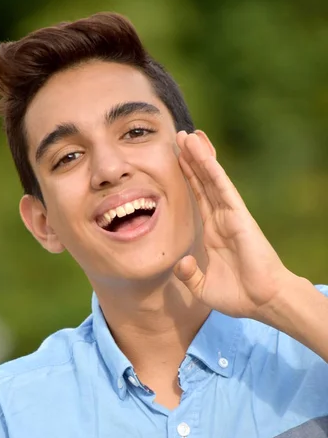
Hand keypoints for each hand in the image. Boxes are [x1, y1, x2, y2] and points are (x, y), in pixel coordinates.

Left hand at [174, 130, 290, 319]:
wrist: (262, 301)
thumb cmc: (238, 296)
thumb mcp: (202, 287)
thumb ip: (188, 274)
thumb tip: (181, 262)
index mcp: (212, 233)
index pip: (197, 198)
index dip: (187, 179)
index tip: (175, 159)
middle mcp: (221, 219)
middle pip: (202, 183)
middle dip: (190, 160)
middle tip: (179, 137)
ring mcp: (230, 215)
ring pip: (211, 179)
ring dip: (198, 157)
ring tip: (187, 136)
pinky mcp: (239, 215)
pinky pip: (222, 188)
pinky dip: (211, 169)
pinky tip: (201, 152)